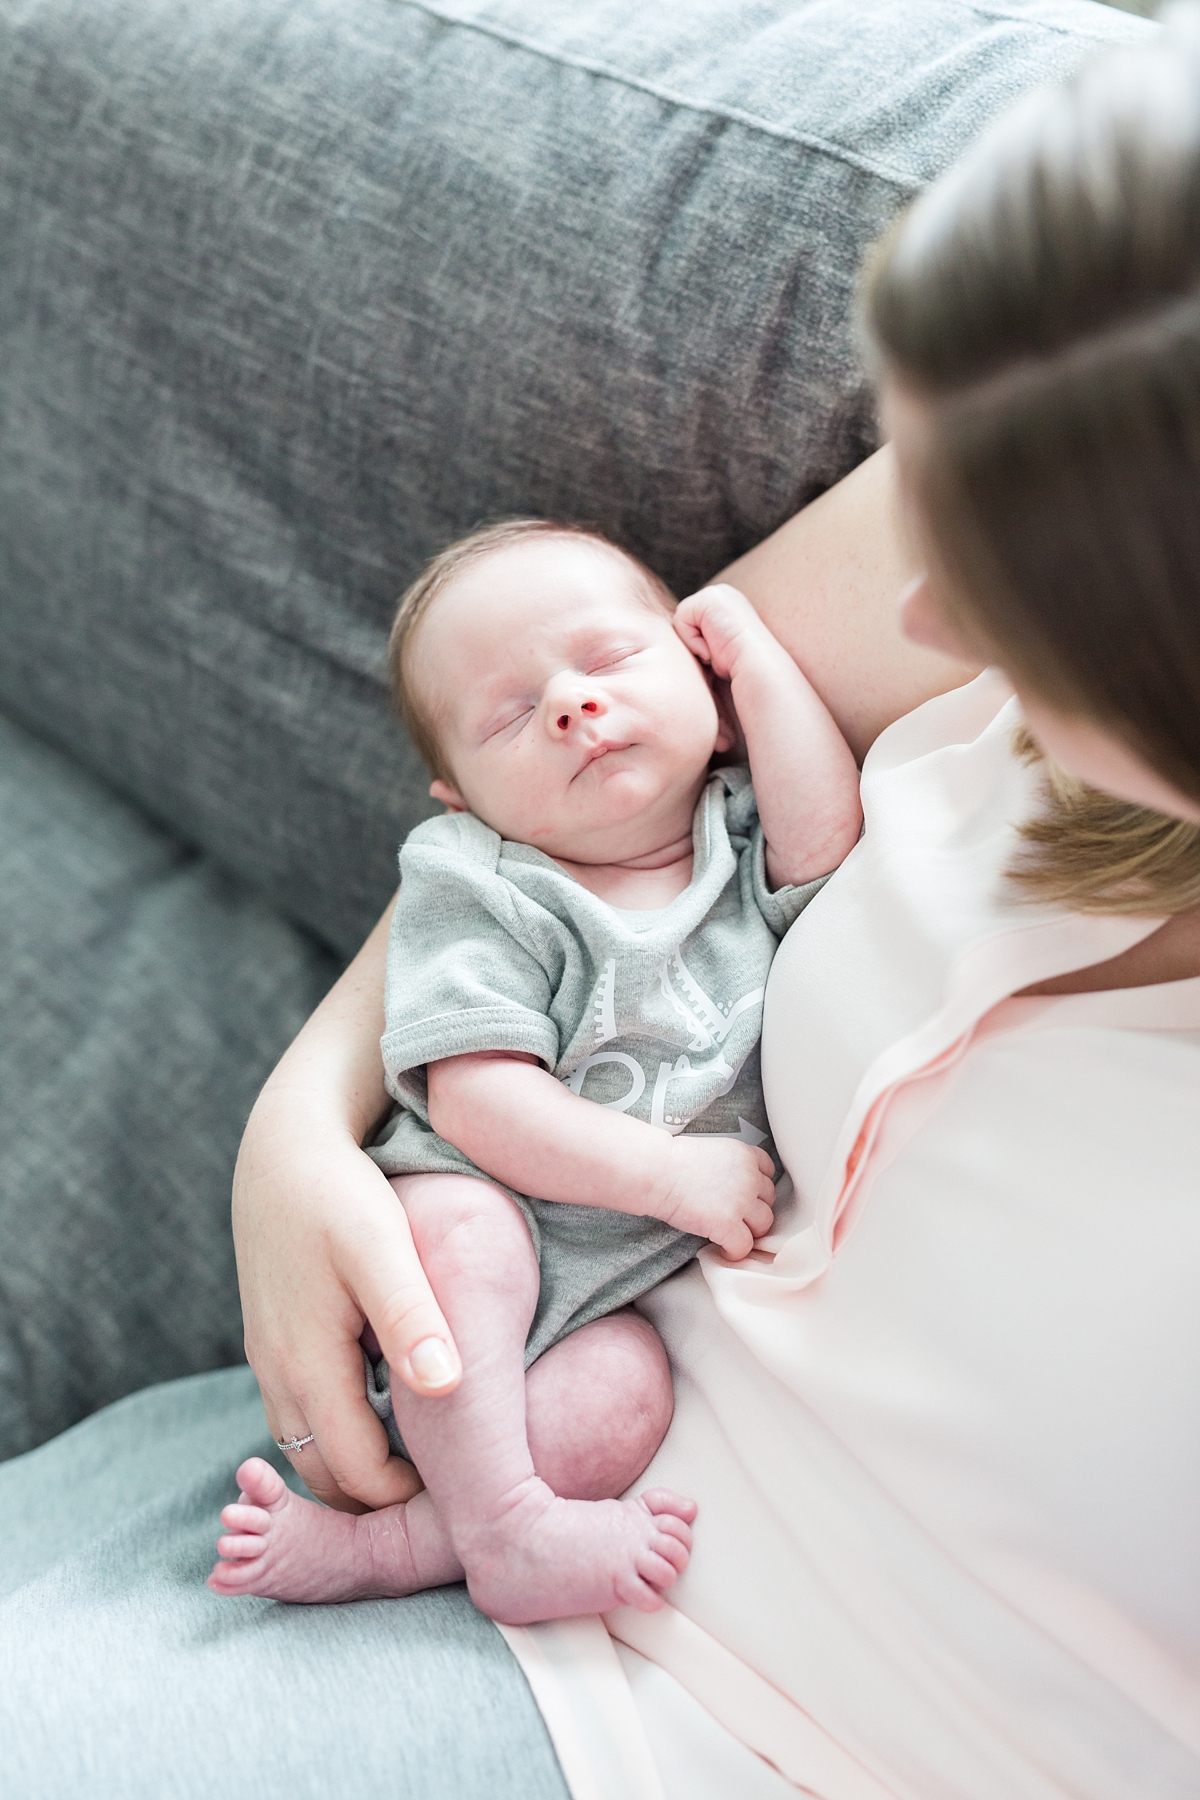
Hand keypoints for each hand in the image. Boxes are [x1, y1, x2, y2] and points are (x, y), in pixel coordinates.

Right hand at [232, 898, 462, 1512]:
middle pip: (326, 1478)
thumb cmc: (338, 1190)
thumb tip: (444, 1390)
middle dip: (380, 1500)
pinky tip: (393, 1403)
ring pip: (310, 1446)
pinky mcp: (274, 1338)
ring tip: (430, 1456)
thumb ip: (411, 1318)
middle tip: (454, 1488)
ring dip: (357, 1465)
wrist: (282, 1143)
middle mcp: (279, 1375)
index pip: (356, 1478)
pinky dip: (341, 1428)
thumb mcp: (381, 1246)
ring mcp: (270, 1360)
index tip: (470, 1489)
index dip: (409, 1499)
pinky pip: (304, 1411)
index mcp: (308, 1366)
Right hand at [653, 1135, 775, 1260]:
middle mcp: (749, 1177)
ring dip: (750, 1231)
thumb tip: (734, 1186)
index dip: (758, 1186)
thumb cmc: (674, 1161)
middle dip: (755, 1209)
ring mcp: (740, 1201)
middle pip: (769, 1199)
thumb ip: (732, 1165)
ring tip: (733, 1234)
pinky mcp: (727, 1224)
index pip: (769, 1172)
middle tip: (738, 1216)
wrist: (657, 1171)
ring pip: (764, 1224)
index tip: (748, 1195)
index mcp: (745, 1155)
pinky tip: (724, 1250)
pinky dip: (735, 1252)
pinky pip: (744, 1246)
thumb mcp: (714, 1151)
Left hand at [673, 583, 771, 682]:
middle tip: (720, 650)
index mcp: (728, 605)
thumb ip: (705, 638)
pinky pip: (680, 620)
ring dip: (695, 643)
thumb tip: (684, 647)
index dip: (699, 644)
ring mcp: (716, 593)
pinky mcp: (708, 597)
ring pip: (681, 621)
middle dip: (696, 642)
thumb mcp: (720, 647)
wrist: (756, 665)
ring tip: (718, 648)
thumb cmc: (741, 667)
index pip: (692, 623)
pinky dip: (693, 640)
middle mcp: (723, 594)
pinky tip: (715, 644)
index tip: (721, 652)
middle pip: (685, 620)